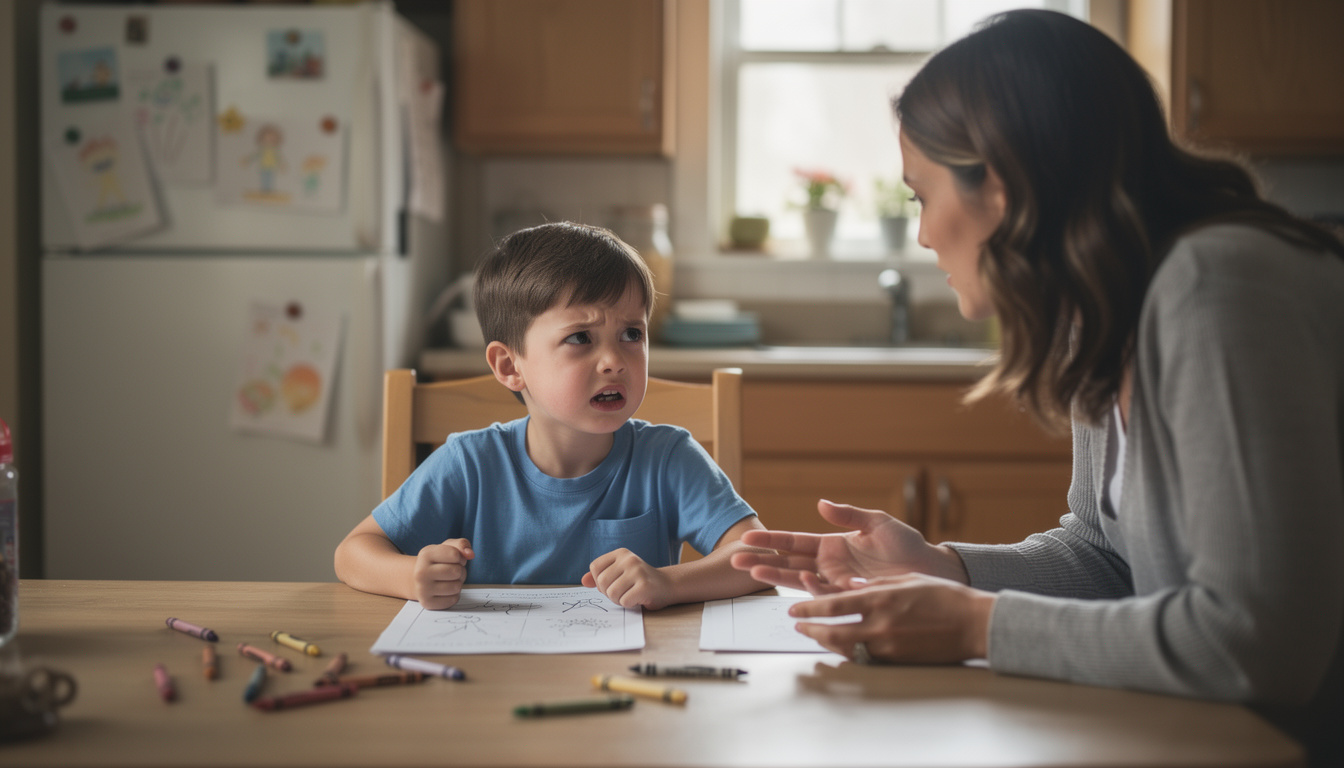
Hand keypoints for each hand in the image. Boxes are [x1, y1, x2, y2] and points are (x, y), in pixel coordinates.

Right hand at [413, 538, 473, 609]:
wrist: (417, 579)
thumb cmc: (436, 562)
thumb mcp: (447, 547)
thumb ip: (461, 545)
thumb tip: (471, 554)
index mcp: (425, 555)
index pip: (455, 554)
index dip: (460, 557)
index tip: (453, 559)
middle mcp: (421, 572)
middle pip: (456, 571)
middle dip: (460, 571)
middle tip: (452, 571)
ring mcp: (422, 589)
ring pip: (456, 587)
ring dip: (458, 583)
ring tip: (448, 580)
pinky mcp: (428, 603)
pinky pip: (453, 600)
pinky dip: (454, 595)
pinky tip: (445, 591)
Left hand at [582, 548, 673, 609]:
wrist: (667, 585)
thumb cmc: (639, 581)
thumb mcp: (619, 574)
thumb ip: (600, 577)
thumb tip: (584, 581)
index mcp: (621, 553)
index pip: (595, 567)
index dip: (599, 581)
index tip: (611, 583)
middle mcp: (629, 559)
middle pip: (602, 582)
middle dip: (608, 593)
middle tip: (622, 592)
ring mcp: (638, 571)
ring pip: (612, 593)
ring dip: (618, 600)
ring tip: (630, 595)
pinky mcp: (644, 585)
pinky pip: (624, 601)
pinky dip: (628, 604)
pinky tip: (637, 598)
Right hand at [730, 500, 961, 593]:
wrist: (932, 570)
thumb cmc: (908, 546)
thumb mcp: (877, 524)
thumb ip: (849, 515)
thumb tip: (821, 504)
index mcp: (832, 545)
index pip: (793, 542)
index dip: (771, 540)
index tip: (747, 538)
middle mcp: (829, 566)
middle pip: (788, 563)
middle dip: (761, 561)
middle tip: (735, 559)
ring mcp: (837, 583)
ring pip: (799, 580)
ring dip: (776, 576)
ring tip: (753, 572)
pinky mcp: (850, 596)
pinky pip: (826, 593)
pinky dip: (812, 587)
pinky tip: (800, 578)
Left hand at [789, 573, 994, 663]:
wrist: (974, 624)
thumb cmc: (945, 596)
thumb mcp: (907, 579)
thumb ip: (876, 583)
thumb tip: (850, 586)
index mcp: (880, 598)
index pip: (833, 604)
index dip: (809, 607)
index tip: (794, 608)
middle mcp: (880, 624)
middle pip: (832, 631)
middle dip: (810, 629)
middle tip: (798, 626)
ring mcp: (888, 645)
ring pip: (845, 648)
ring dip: (826, 643)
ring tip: (816, 636)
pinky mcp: (897, 660)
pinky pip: (864, 658)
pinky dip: (849, 653)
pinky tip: (842, 648)